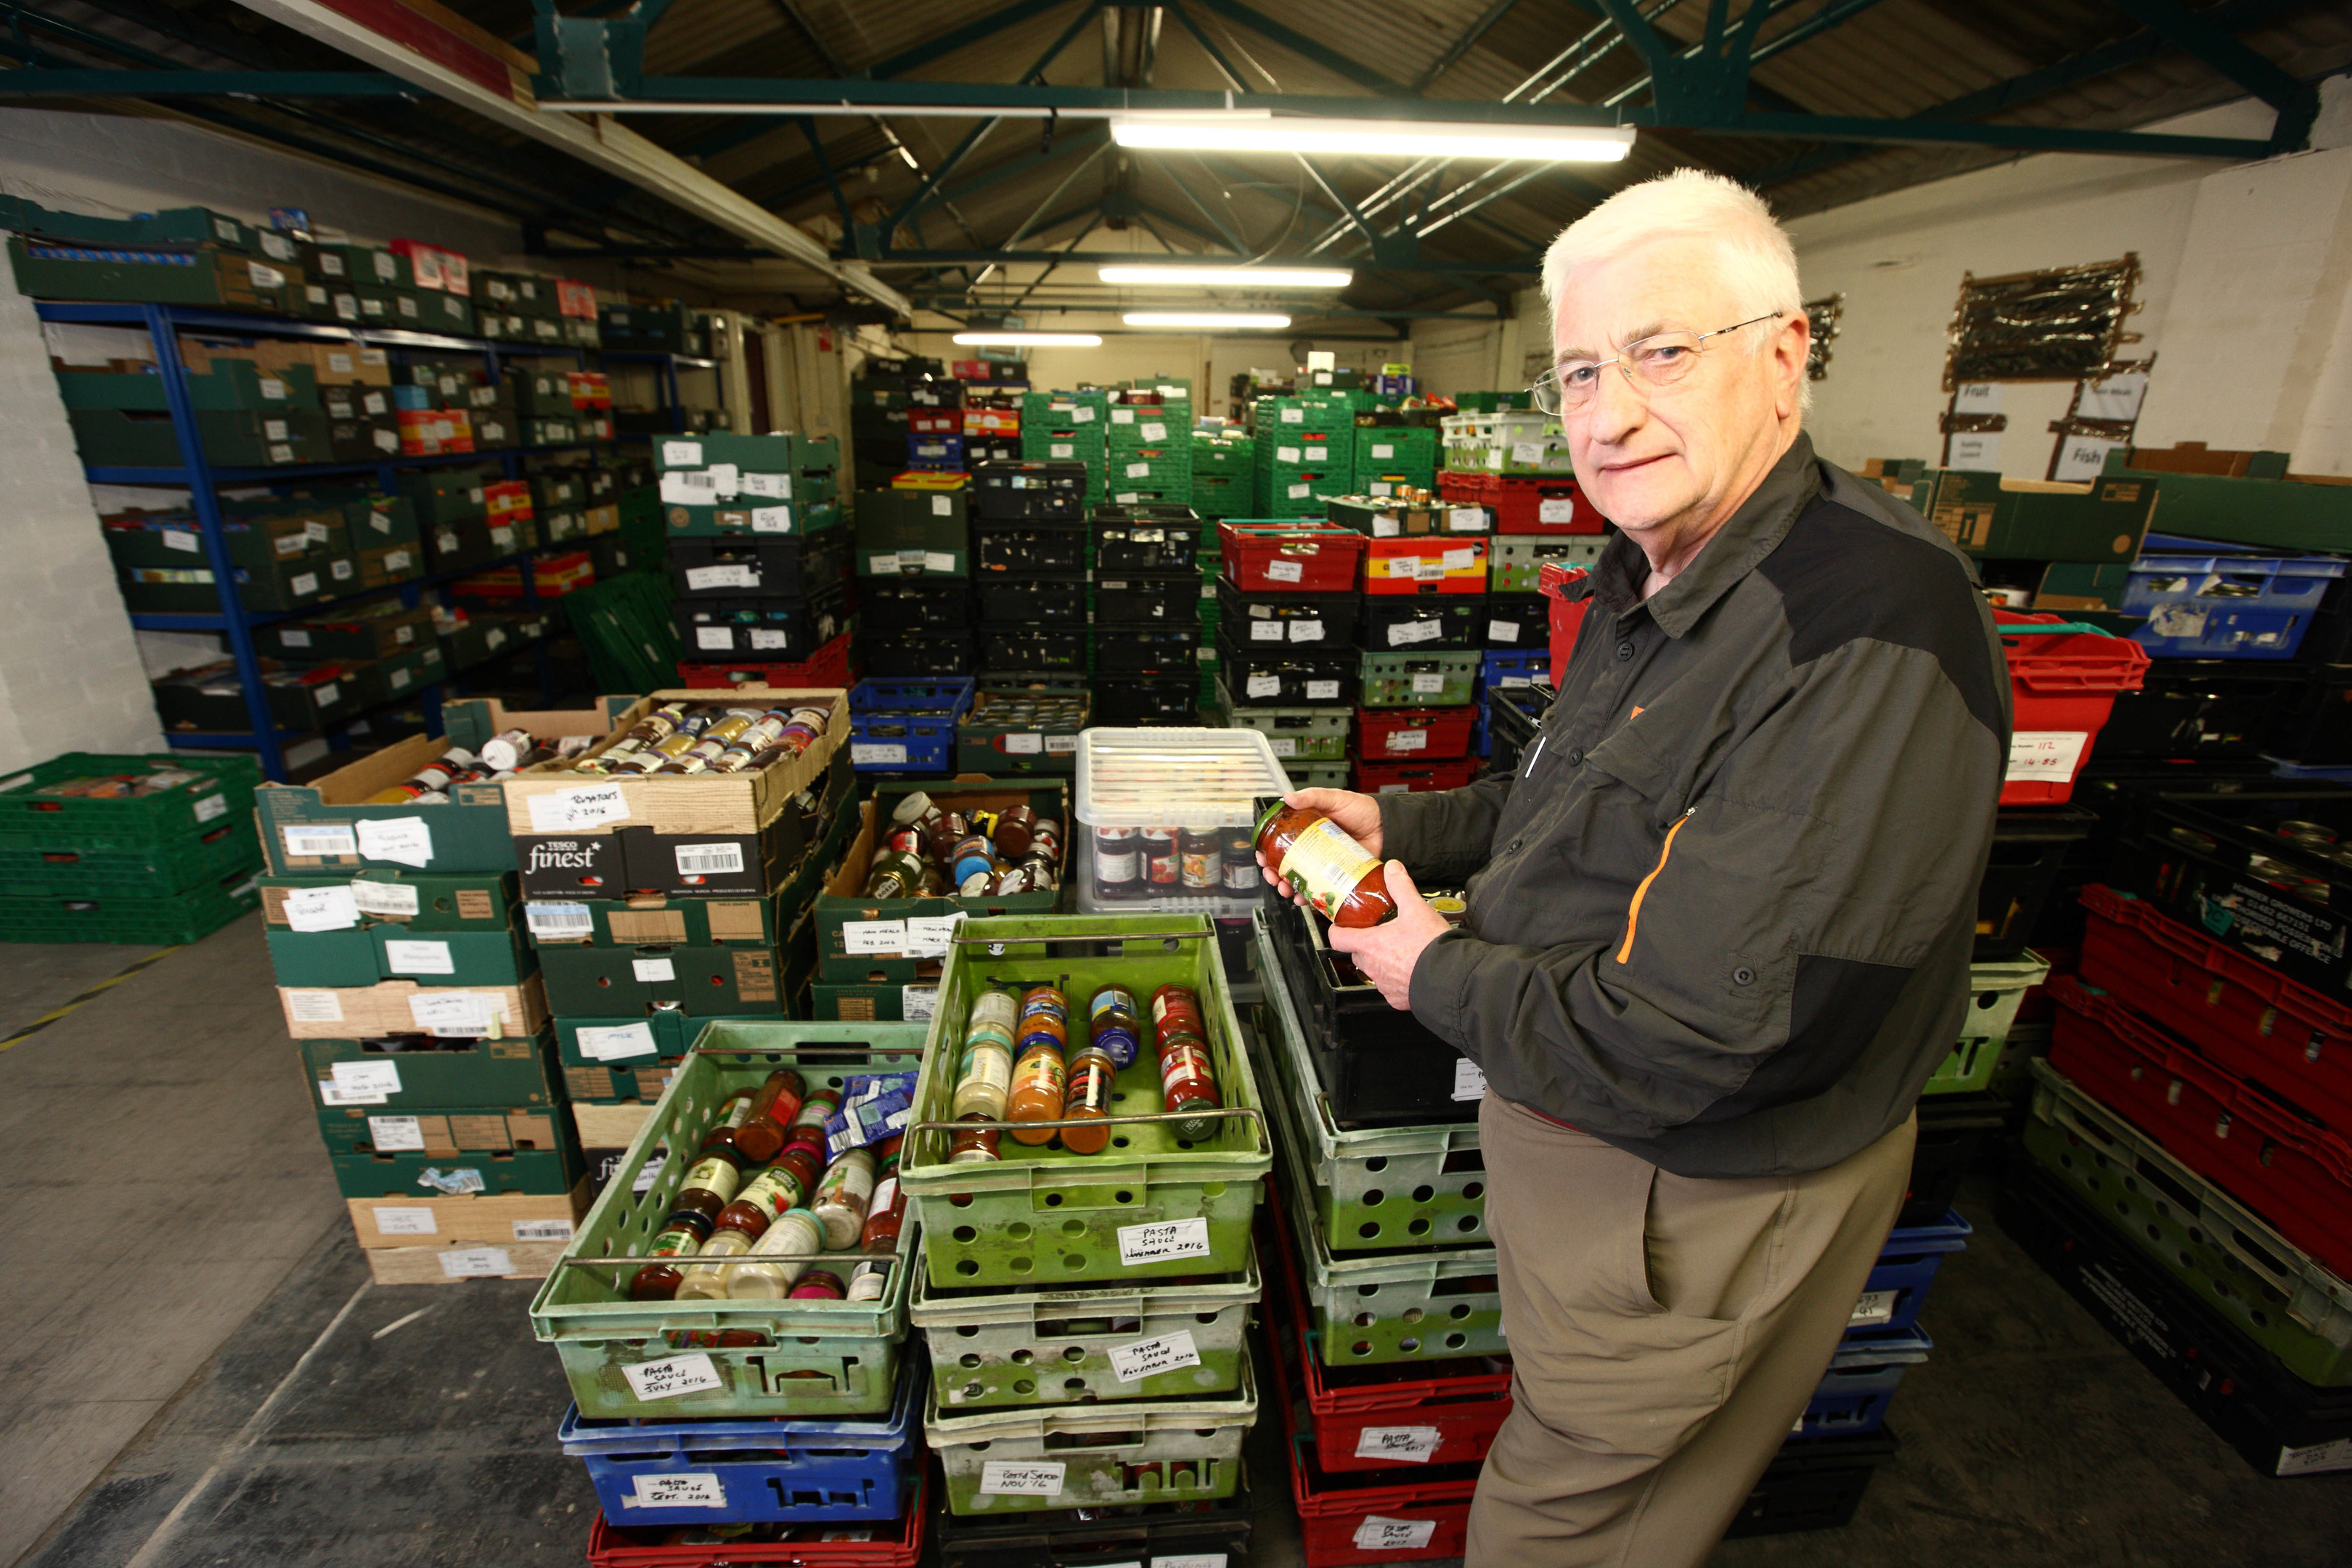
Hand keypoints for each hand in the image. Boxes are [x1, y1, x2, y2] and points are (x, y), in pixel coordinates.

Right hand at [1257, 788, 1383, 902]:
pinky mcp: (1337, 875)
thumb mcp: (1335, 798)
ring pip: (1300, 879)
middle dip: (1274, 873)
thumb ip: (1313, 796)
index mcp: (1307, 829)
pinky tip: (1303, 898)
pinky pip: (1320, 889)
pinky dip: (1309, 896)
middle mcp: (1313, 848)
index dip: (1268, 850)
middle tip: (1272, 876)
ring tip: (1285, 889)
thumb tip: (1288, 797)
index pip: (1281, 841)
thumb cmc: (1362, 809)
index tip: (1261, 856)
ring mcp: (1324, 863)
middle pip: (1286, 864)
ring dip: (1288, 887)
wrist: (1386, 826)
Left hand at [1326, 863, 1451, 1008]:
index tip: (1342, 924)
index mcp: (1369, 945)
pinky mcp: (1397, 998)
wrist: (1451, 978)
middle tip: (1382, 933)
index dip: (1337, 930)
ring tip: (1402, 950)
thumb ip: (1400, 887)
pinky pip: (1391, 987)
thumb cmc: (1430, 947)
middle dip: (1367, 943)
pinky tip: (1412, 968)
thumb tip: (1392, 869)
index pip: (1337, 938)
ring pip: (1375, 970)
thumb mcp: (1416, 909)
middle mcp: (1372, 967)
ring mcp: (1384, 985)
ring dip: (1383, 960)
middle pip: (1358, 953)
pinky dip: (1398, 978)